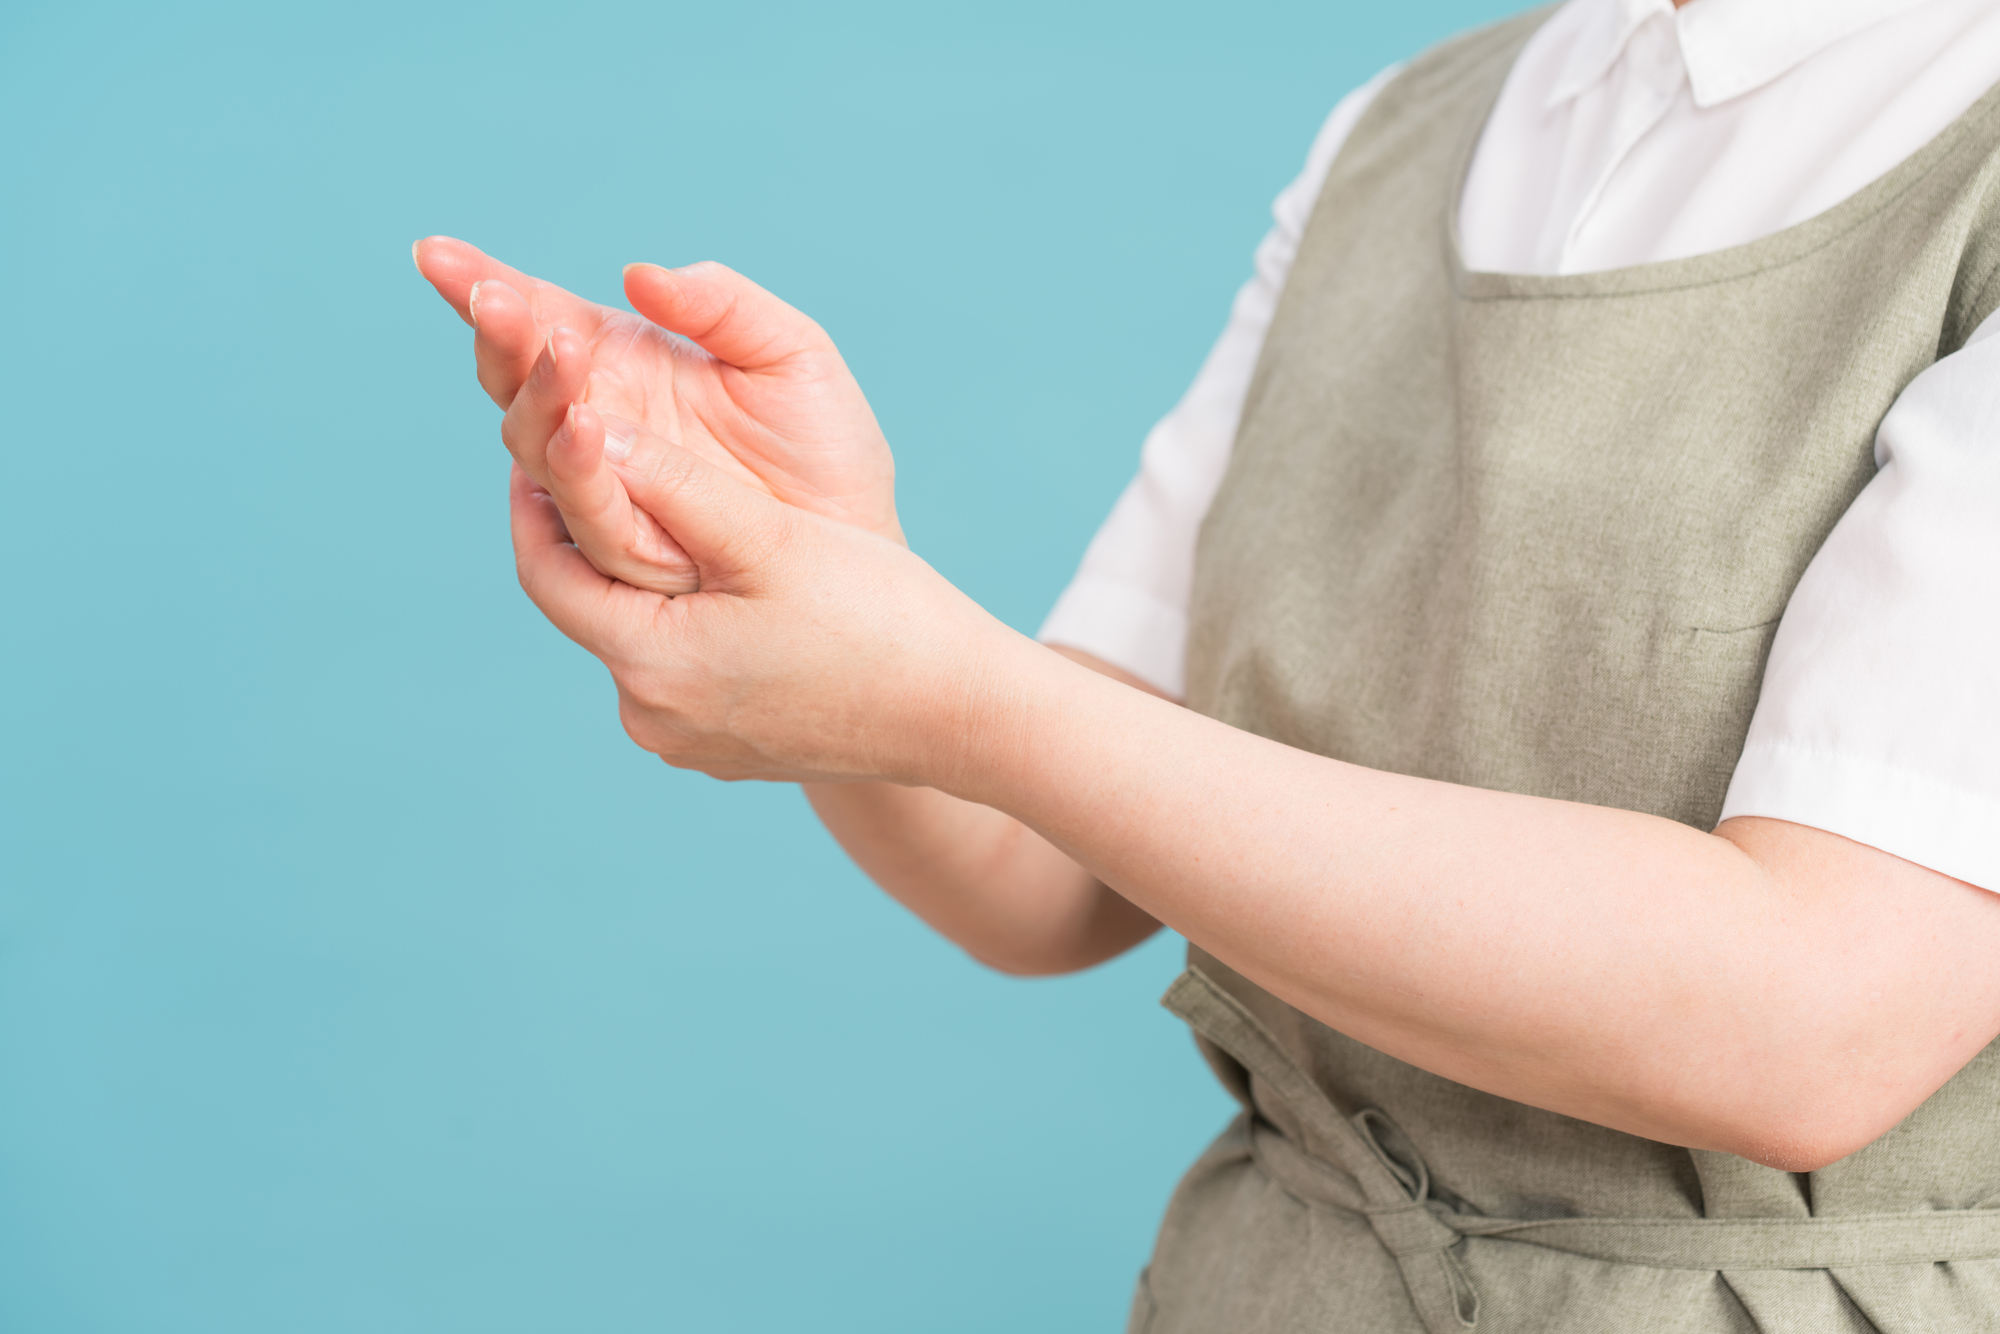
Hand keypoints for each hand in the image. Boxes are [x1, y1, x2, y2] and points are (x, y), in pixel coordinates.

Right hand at [415, 237, 901, 592]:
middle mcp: (601, 427)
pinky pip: (588, 515)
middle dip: (501, 336)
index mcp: (625, 365)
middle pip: (516, 381)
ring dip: (540, 395)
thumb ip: (724, 304)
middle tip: (498, 298)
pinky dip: (579, 471)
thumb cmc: (829, 453)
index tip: (434, 253)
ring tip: (558, 350)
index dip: (482, 286)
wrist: (867, 550)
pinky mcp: (632, 550)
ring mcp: (610, 491)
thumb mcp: (793, 354)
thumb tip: (638, 276)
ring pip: (537, 447)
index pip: (537, 318)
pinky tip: (585, 426)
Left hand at [510, 409, 1023, 785]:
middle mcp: (654, 719)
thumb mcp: (770, 537)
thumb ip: (672, 485)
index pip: (547, 571)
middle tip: (596, 456)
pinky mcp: (727, 750)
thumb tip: (583, 430)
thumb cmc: (878, 619)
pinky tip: (722, 579)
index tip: (547, 433)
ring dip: (639, 577)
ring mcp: (690, 744)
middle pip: (588, 608)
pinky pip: (680, 671)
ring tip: (661, 509)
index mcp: (653, 665)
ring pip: (636, 639)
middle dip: (588, 533)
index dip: (539, 496)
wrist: (958, 715)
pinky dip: (684, 619)